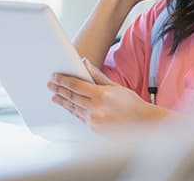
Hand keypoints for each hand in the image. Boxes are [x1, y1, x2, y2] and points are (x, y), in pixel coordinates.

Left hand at [47, 59, 167, 131]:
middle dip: (59, 90)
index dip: (63, 80)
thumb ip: (97, 75)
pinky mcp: (94, 129)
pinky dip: (72, 111)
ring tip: (55, 96)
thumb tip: (85, 63)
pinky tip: (67, 106)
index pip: (76, 85)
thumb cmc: (131, 104)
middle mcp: (96, 109)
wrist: (142, 123)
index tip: (55, 77)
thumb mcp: (115, 86)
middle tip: (50, 85)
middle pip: (72, 97)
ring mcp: (94, 121)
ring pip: (73, 108)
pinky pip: (79, 118)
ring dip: (62, 101)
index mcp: (102, 95)